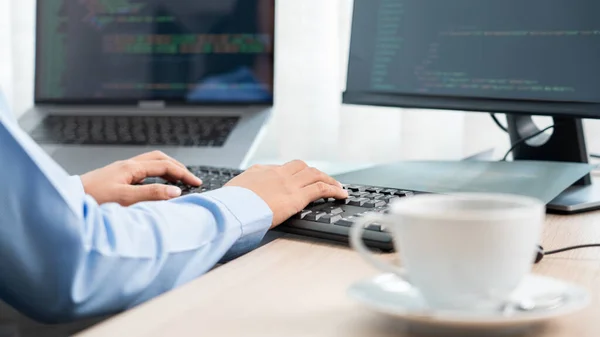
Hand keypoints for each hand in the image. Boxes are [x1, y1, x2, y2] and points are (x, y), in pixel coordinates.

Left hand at [81, 151, 201, 205]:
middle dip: (177, 167)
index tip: (196, 182)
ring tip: (177, 180)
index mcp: (131, 167)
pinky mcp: (117, 177)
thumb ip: (152, 194)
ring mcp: (121, 170)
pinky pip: (143, 170)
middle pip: (159, 159)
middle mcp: (127, 165)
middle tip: (190, 178)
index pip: (165, 166)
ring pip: (151, 163)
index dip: (183, 174)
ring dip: (167, 169)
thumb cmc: (93, 198)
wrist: (69, 199)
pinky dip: (156, 175)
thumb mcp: (126, 198)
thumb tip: (175, 191)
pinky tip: (156, 185)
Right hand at [225, 160, 348, 227]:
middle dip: (312, 172)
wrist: (231, 208)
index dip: (291, 174)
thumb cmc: (227, 205)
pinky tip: (341, 194)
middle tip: (322, 178)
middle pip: (300, 166)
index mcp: (258, 171)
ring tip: (337, 186)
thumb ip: (239, 193)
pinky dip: (334, 189)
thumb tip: (235, 199)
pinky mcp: (297, 196)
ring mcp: (288, 183)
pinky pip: (321, 188)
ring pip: (314, 174)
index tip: (295, 180)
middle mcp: (276, 173)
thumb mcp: (230, 194)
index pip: (279, 169)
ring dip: (328, 179)